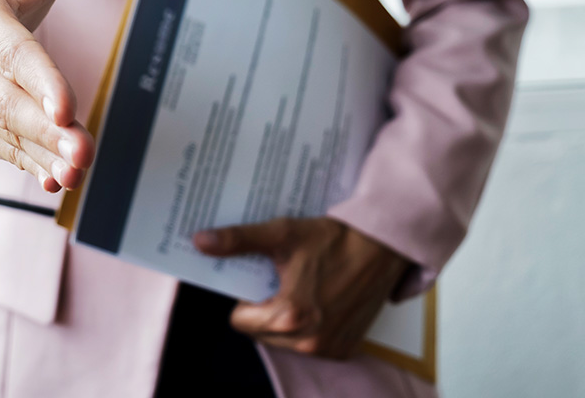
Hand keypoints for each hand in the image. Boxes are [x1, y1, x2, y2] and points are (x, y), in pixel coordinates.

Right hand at [0, 0, 130, 191]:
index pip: (12, 53)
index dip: (39, 81)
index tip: (66, 110)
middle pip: (6, 102)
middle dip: (46, 131)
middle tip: (85, 152)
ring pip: (7, 132)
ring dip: (43, 155)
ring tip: (78, 173)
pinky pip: (5, 149)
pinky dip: (32, 167)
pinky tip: (57, 181)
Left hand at [194, 218, 408, 358]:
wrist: (384, 245)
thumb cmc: (333, 238)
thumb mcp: (282, 233)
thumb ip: (238, 240)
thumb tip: (200, 242)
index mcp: (289, 316)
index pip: (239, 320)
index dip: (245, 297)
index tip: (262, 277)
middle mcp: (309, 342)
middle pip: (261, 333)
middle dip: (264, 308)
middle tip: (283, 279)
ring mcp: (329, 349)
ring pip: (284, 342)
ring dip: (287, 319)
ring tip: (303, 287)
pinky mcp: (345, 350)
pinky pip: (312, 345)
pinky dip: (311, 327)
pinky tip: (322, 299)